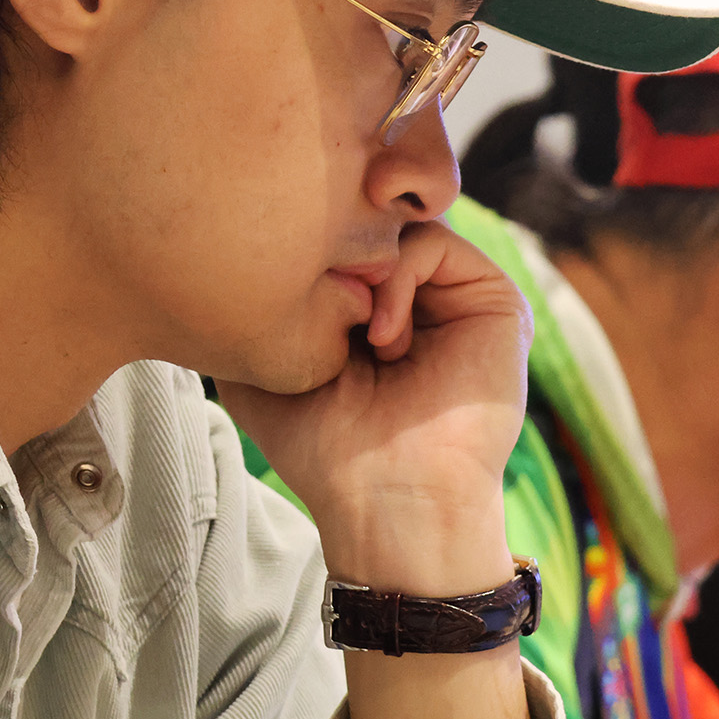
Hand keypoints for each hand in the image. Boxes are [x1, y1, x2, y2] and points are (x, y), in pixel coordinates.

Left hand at [215, 220, 527, 592]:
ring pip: (398, 224)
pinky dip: (397, 277)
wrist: (386, 499)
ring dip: (364, 271)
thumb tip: (223, 250)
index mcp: (374, 305)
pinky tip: (384, 338)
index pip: (337, 232)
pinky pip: (433, 241)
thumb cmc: (324, 447)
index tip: (280, 291)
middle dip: (332, 248)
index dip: (302, 245)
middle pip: (368, 219)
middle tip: (317, 302)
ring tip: (356, 339)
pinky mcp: (495, 300)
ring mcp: (459, 294)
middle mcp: (421, 294)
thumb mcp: (262, 367)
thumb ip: (247, 305)